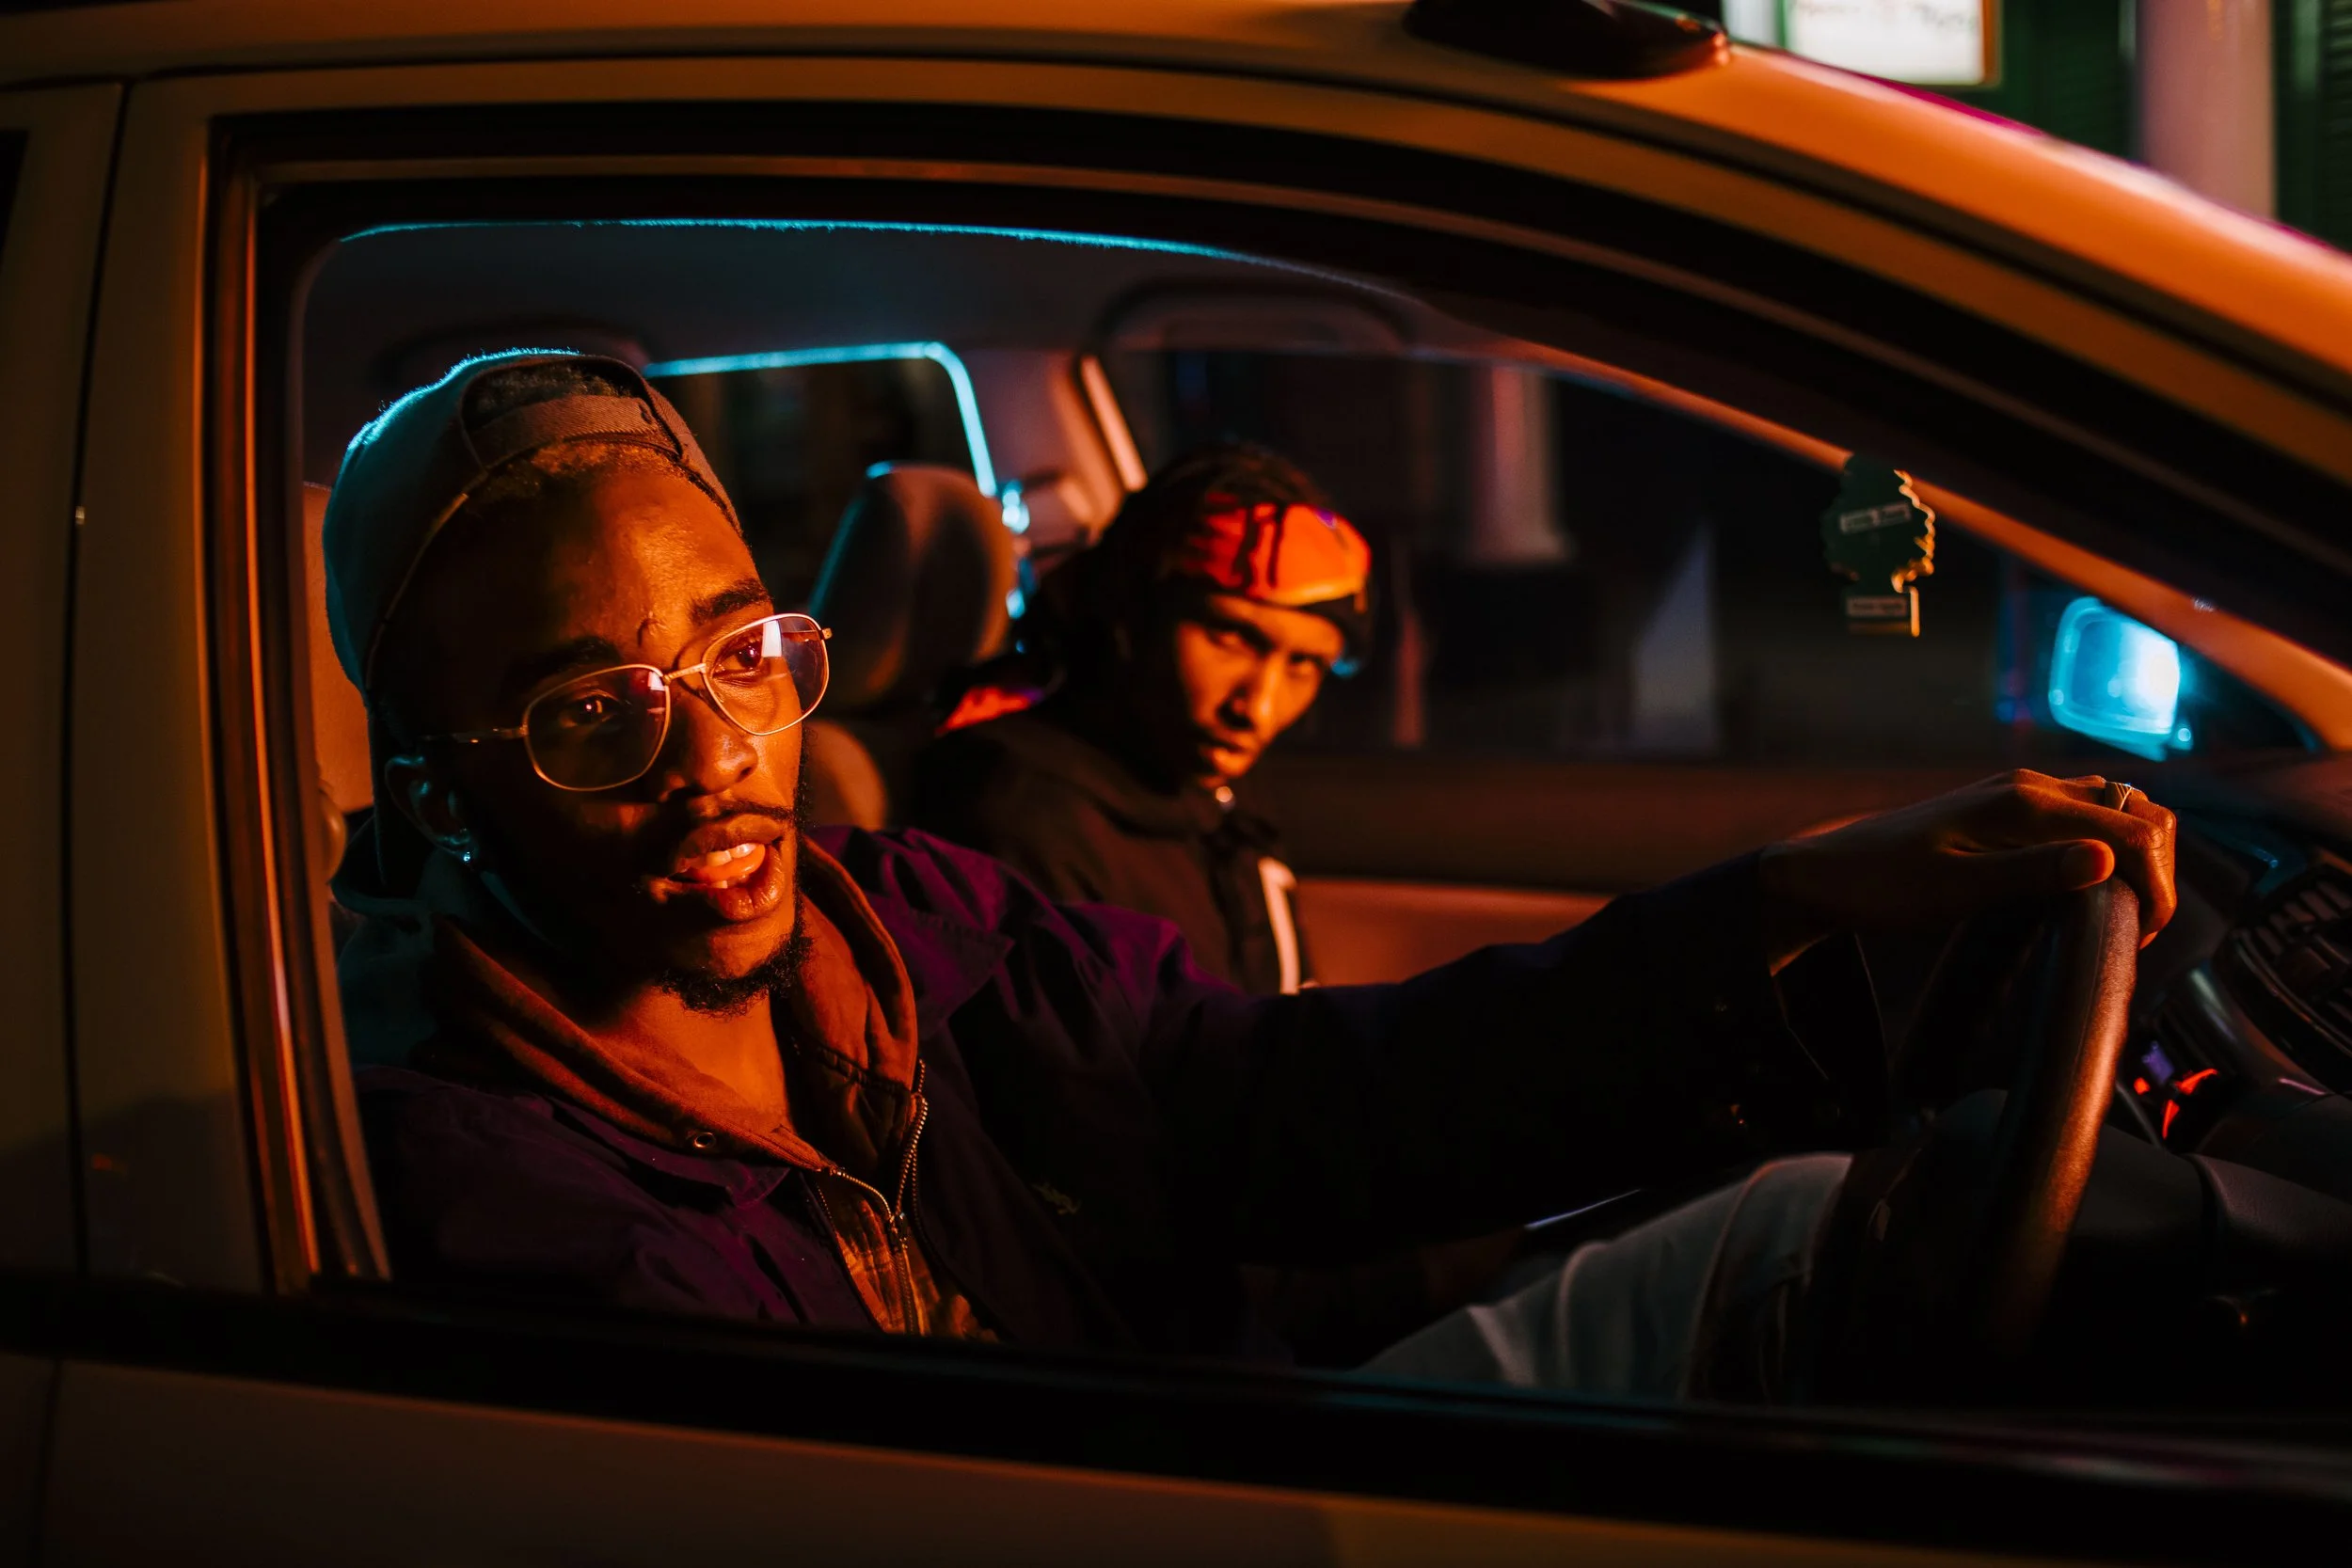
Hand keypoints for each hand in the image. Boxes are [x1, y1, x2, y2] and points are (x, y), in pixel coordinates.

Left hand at [1756, 770, 2176, 972]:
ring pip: (2114, 809)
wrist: (1829, 875)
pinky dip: (2109, 847)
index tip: (2145, 936)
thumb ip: (2031, 873)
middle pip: (2137, 809)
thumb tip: (2109, 861)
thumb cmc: (1884, 887)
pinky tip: (2094, 890)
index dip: (2158, 884)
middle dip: (2158, 866)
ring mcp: (2020, 795)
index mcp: (2026, 801)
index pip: (2133, 830)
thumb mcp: (1956, 891)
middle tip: (2141, 928)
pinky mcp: (2009, 812)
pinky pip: (2083, 817)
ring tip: (2124, 913)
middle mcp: (2031, 787)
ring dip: (2137, 854)